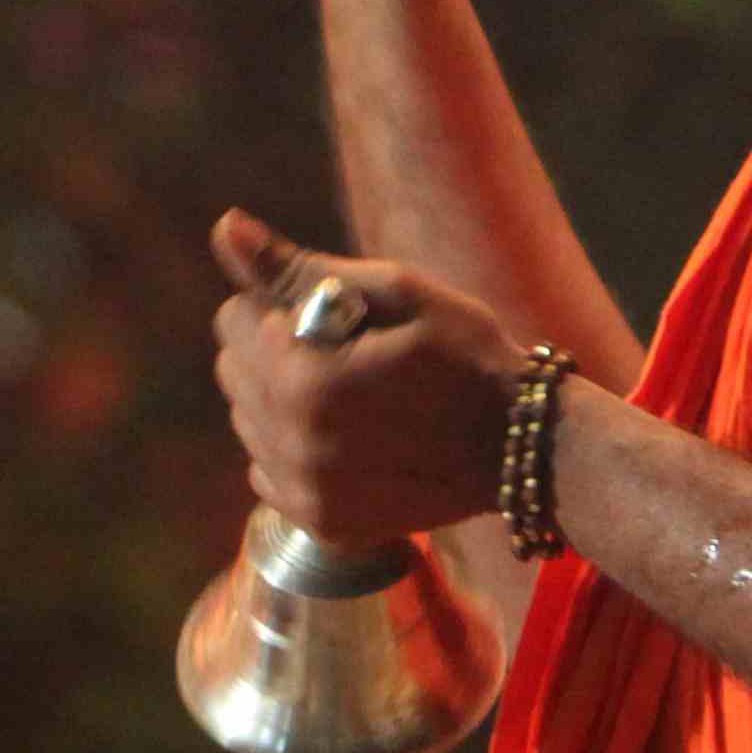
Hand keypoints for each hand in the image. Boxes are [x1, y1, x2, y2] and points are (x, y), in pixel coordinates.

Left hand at [204, 210, 522, 544]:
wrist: (524, 446)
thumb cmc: (465, 353)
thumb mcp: (394, 292)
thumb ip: (298, 267)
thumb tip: (227, 227)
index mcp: (302, 382)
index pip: (234, 320)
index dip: (281, 307)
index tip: (334, 319)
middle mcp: (292, 447)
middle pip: (233, 373)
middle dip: (276, 355)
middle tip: (344, 358)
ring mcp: (306, 494)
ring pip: (249, 424)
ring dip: (284, 405)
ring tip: (355, 401)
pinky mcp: (323, 525)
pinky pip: (268, 474)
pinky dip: (297, 453)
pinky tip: (351, 441)